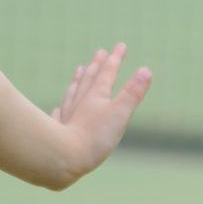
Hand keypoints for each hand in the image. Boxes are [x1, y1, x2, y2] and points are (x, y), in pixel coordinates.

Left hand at [52, 42, 151, 176]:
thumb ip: (132, 93)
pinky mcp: (56, 130)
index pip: (107, 73)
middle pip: (89, 79)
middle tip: (100, 52)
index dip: (115, 59)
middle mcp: (79, 102)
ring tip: (80, 70)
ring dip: (78, 80)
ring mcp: (66, 115)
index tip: (120, 45)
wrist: (61, 158)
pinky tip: (58, 108)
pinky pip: (59, 114)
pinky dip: (61, 107)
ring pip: (73, 92)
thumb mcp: (119, 114)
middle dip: (97, 65)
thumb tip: (146, 70)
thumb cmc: (94, 138)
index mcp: (96, 97)